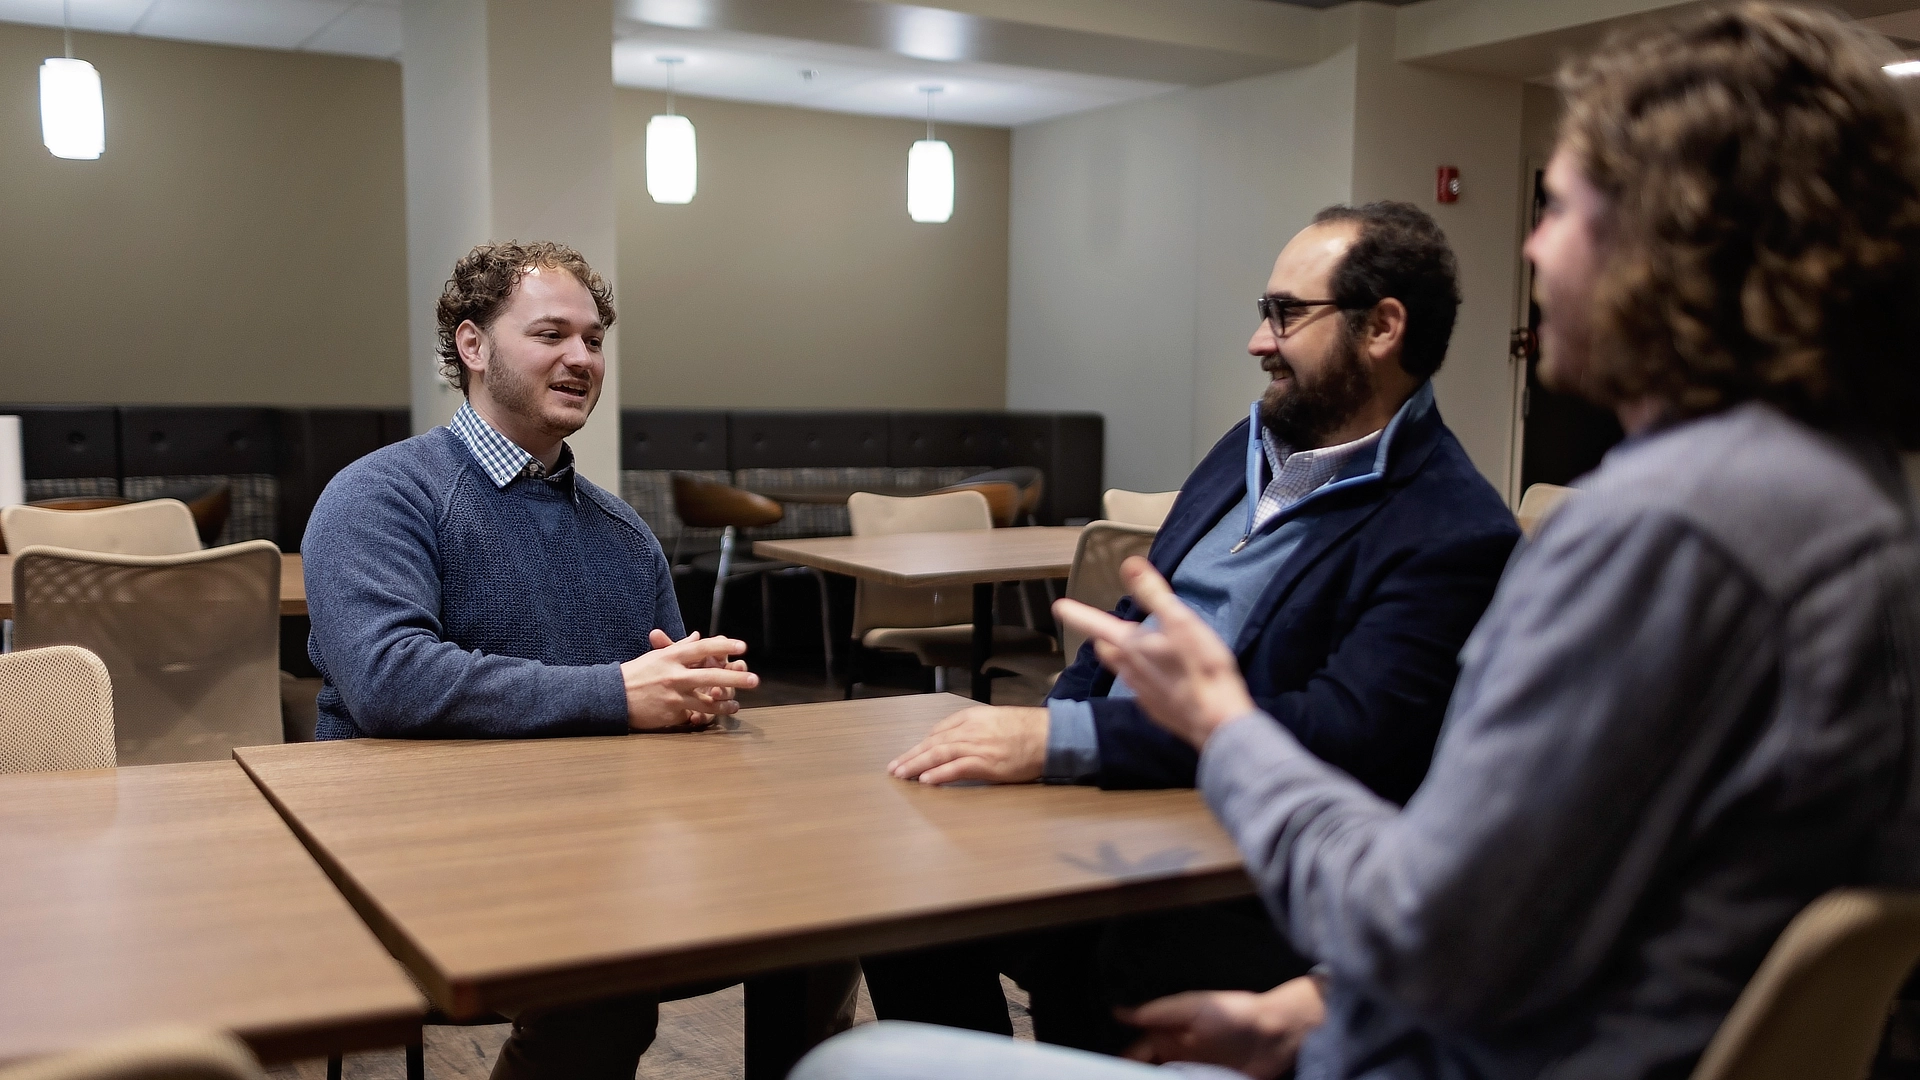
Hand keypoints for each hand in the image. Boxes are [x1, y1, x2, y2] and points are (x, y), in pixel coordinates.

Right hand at [622, 630, 757, 730]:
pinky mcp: (672, 713)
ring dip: (725, 704)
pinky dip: (706, 716)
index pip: (703, 648)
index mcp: (671, 657)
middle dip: (735, 678)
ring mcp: (674, 696)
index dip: (724, 645)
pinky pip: (695, 715)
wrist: (613, 697)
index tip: (742, 646)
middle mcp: (675, 675)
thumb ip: (680, 647)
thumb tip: (698, 636)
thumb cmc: (636, 674)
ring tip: (736, 705)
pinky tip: (718, 715)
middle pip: (711, 675)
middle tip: (754, 680)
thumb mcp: (657, 656)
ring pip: (708, 702)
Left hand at [887, 706, 1047, 784]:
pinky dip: (938, 774)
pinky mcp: (986, 764)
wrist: (1049, 735)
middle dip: (911, 755)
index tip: (911, 753)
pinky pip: (956, 769)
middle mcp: (970, 730)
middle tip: (894, 767)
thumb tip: (963, 740)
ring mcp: (977, 746)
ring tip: (901, 774)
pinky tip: (925, 780)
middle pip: (932, 743)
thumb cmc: (1028, 730)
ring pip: (938, 755)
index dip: (922, 744)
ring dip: (916, 765)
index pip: (939, 731)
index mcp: (972, 717)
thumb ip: (978, 728)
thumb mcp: (997, 720)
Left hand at [1052, 557, 1254, 748]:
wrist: (1216, 722)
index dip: (1077, 613)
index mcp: (1132, 647)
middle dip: (1104, 637)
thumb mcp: (1180, 622)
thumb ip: (1153, 594)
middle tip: (1105, 628)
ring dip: (1124, 657)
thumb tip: (1129, 565)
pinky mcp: (1157, 709)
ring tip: (1134, 649)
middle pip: (1108, 649)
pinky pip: (1143, 689)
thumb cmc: (1201, 668)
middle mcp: (1130, 671)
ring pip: (1123, 669)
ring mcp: (1142, 693)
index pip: (1096, 625)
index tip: (1059, 606)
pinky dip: (1146, 678)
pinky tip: (1161, 678)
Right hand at [1118, 977, 1326, 1079]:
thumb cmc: (1234, 1013)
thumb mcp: (1191, 1008)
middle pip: (1148, 1070)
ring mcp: (1196, 1074)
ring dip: (1156, 1079)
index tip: (1107, 1071)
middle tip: (1123, 1078)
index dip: (1122, 1062)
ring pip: (1165, 1078)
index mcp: (1170, 1035)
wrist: (1277, 1033)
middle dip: (1136, 1073)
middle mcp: (1179, 1057)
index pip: (1137, 1053)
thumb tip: (1118, 1012)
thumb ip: (1156, 1012)